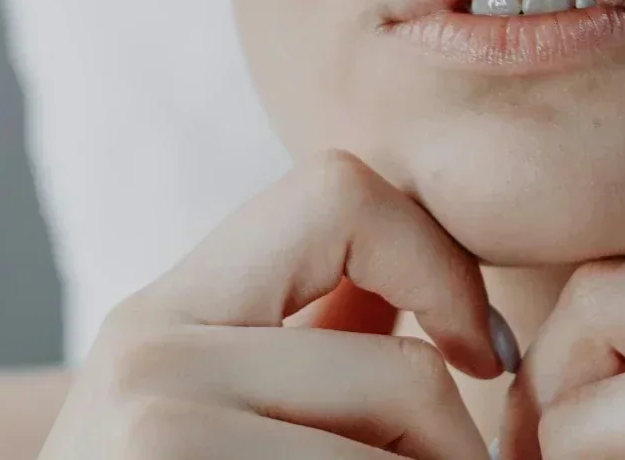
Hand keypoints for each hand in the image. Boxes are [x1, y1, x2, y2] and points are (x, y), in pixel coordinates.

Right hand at [40, 150, 516, 458]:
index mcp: (161, 314)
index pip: (338, 190)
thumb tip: (445, 301)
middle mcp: (146, 355)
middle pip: (404, 368)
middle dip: (452, 451)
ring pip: (400, 447)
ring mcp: (155, 432)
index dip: (438, 261)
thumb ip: (309, 348)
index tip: (479, 354)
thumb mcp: (215, 422)